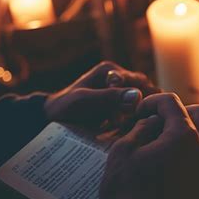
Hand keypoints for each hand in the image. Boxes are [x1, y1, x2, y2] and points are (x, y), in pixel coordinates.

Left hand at [44, 61, 158, 127]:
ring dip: (140, 114)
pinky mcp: (123, 104)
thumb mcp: (84, 101)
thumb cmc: (64, 108)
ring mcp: (122, 91)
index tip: (128, 115)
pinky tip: (132, 128)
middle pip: (145, 90)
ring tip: (132, 126)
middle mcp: (119, 78)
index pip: (138, 82)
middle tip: (132, 123)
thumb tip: (138, 96)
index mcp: (110, 70)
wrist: (53, 119)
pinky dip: (137, 119)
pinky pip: (138, 109)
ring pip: (144, 101)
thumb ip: (109, 97)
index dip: (138, 99)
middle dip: (141, 107)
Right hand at [100, 93, 198, 198]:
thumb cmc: (126, 195)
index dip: (153, 103)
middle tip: (163, 125)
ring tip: (188, 144)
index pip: (171, 103)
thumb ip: (141, 128)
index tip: (142, 113)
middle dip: (181, 113)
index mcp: (182, 135)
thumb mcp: (122, 153)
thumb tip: (154, 122)